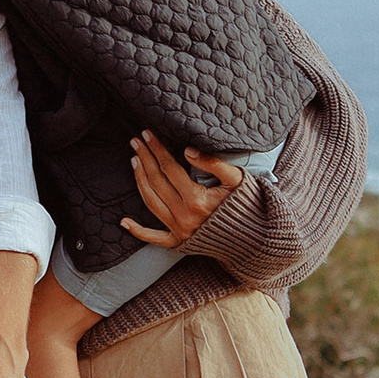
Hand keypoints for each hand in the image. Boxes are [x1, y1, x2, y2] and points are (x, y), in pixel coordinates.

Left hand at [119, 131, 243, 248]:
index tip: (147, 134)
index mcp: (197, 199)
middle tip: (135, 142)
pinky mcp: (179, 243)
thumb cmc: (246, 204)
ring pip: (151, 203)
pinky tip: (123, 221)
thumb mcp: (236, 179)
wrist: (254, 236)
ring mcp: (180, 231)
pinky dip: (138, 231)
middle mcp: (184, 217)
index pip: (169, 168)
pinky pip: (154, 238)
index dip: (157, 149)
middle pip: (156, 182)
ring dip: (139, 181)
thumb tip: (188, 151)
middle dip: (145, 159)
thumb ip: (213, 163)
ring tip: (134, 161)